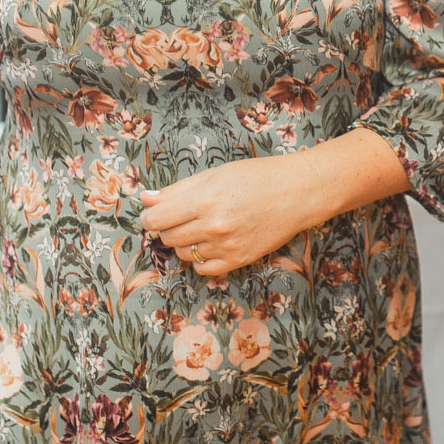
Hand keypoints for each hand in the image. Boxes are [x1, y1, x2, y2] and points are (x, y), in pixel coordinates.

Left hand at [139, 155, 312, 277]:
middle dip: (167, 227)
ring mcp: (226, 247)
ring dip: (183, 242)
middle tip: (180, 216)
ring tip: (200, 226)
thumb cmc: (256, 177)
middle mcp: (214, 227)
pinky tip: (210, 243)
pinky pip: (203, 269)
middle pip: (167, 237)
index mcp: (205, 201)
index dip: (148, 216)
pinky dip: (200, 258)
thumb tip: (146, 199)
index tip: (151, 213)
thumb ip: (177, 189)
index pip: (156, 219)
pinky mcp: (238, 261)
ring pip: (183, 254)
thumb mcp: (214, 174)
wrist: (297, 193)